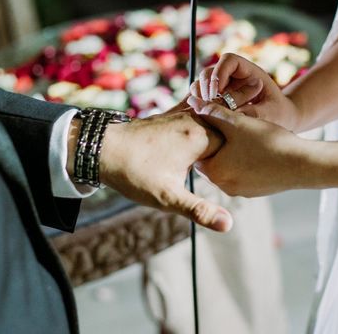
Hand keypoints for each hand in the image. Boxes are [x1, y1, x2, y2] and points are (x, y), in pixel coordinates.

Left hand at [68, 111, 232, 231]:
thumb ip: (200, 210)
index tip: (229, 175)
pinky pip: (196, 111)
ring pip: (214, 120)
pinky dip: (203, 119)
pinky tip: (202, 128)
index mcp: (200, 138)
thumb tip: (227, 225)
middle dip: (230, 148)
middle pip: (227, 132)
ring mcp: (182, 114)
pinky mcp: (171, 114)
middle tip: (222, 168)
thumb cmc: (134, 173)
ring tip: (212, 155)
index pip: (236, 147)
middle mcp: (195, 120)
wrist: (101, 148)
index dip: (235, 162)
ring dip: (218, 132)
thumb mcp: (168, 198)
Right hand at [188, 53, 300, 130]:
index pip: (228, 60)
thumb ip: (254, 112)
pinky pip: (200, 97)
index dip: (220, 73)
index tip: (218, 93)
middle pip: (210, 71)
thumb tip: (233, 114)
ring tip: (205, 111)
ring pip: (202, 83)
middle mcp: (233, 76)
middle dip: (207, 87)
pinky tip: (202, 115)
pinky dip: (198, 104)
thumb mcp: (272, 113)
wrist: (281, 120)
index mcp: (249, 71)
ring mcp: (223, 87)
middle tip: (210, 105)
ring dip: (200, 96)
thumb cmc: (279, 113)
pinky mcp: (216, 99)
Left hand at [195, 103, 304, 196]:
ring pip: (228, 166)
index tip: (211, 121)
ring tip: (243, 135)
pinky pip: (243, 173)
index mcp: (213, 172)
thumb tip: (193, 101)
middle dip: (217, 143)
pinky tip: (257, 147)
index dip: (202, 133)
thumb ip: (213, 111)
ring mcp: (240, 191)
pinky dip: (246, 161)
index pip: (197, 151)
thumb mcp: (237, 122)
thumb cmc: (268, 142)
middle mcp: (223, 186)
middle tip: (226, 126)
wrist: (303, 164)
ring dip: (232, 152)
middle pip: (212, 159)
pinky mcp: (255, 191)